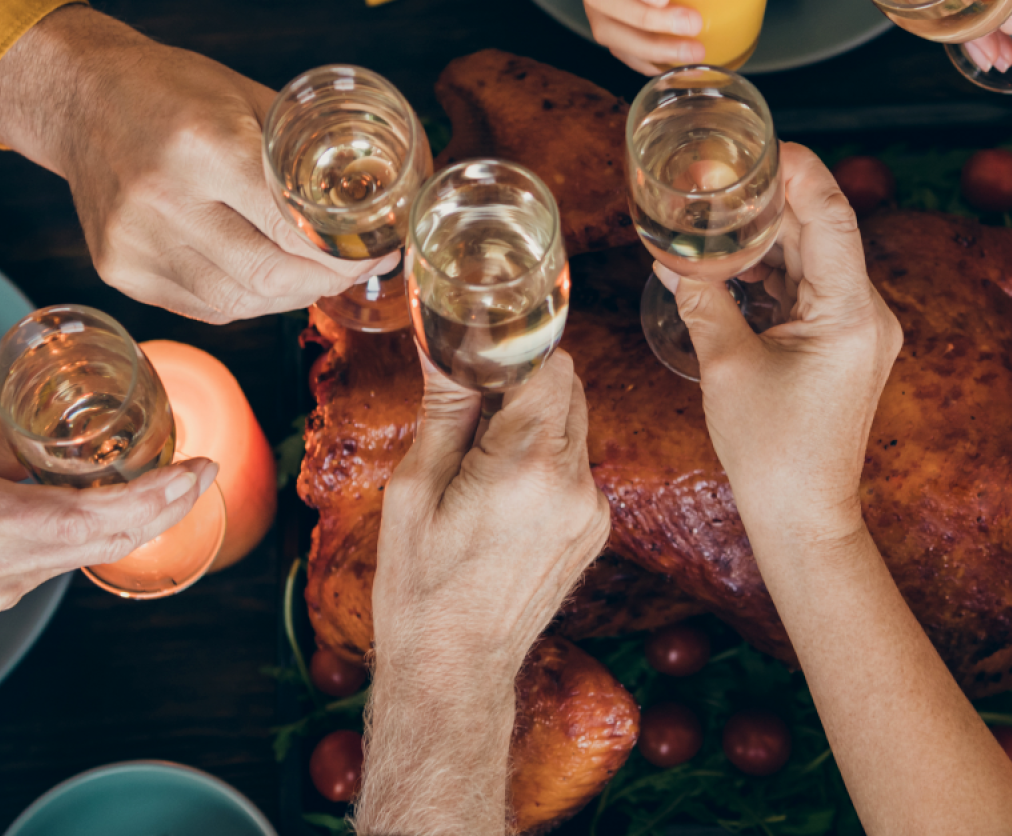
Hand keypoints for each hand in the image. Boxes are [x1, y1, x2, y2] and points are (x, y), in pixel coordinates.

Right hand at [0, 7, 380, 322]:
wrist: (80, 98)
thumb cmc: (171, 90)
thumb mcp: (249, 98)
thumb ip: (304, 152)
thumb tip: (375, 198)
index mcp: (204, 147)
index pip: (292, 226)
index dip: (344, 252)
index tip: (375, 252)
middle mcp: (163, 200)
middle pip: (268, 275)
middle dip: (325, 282)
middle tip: (353, 270)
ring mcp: (134, 241)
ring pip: (237, 301)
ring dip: (288, 296)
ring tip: (316, 277)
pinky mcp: (118, 269)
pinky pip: (203, 306)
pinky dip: (246, 298)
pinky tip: (265, 278)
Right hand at [0, 428, 215, 628]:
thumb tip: (48, 439)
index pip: (89, 517)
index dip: (153, 498)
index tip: (195, 470)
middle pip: (105, 540)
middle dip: (165, 506)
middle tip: (202, 470)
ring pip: (88, 553)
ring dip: (135, 519)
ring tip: (170, 481)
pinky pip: (60, 561)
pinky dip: (94, 531)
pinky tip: (107, 504)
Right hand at [372, 351, 608, 668]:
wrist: (454, 667)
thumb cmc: (422, 586)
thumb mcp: (415, 489)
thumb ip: (446, 408)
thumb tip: (444, 343)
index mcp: (527, 465)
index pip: (550, 365)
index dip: (515, 350)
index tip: (481, 350)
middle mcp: (575, 483)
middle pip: (569, 390)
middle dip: (525, 381)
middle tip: (472, 400)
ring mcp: (593, 510)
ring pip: (575, 427)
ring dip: (536, 422)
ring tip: (482, 455)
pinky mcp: (597, 529)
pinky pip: (577, 467)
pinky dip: (546, 461)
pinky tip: (503, 491)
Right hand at [669, 143, 901, 545]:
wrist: (804, 519)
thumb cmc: (773, 453)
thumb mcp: (725, 366)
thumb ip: (701, 299)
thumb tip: (672, 256)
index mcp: (851, 312)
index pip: (832, 214)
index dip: (799, 169)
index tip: (762, 143)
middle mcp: (869, 315)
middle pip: (823, 232)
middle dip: (772, 201)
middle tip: (721, 174)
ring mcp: (862, 331)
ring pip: (816, 260)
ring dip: (770, 237)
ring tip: (718, 213)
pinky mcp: (846, 347)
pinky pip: (813, 291)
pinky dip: (775, 273)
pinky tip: (733, 264)